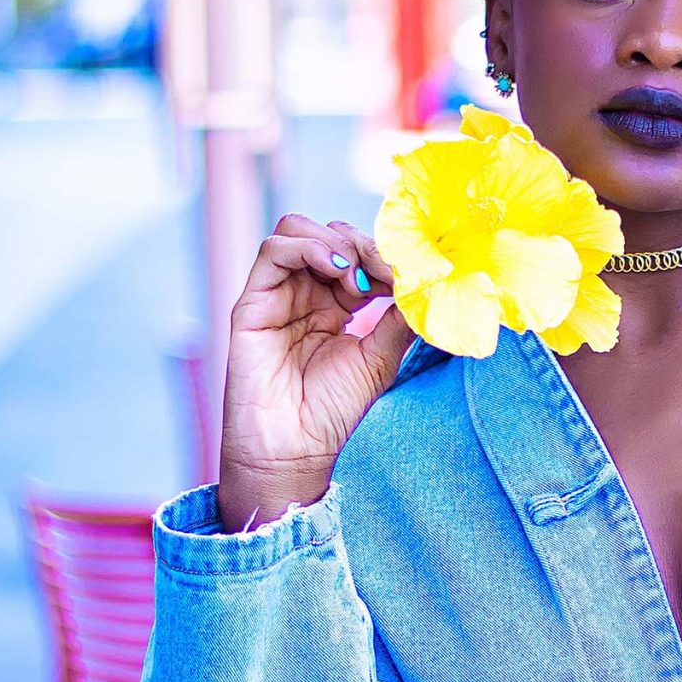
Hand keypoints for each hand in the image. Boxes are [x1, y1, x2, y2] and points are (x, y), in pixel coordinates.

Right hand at [218, 216, 412, 527]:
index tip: (410, 273)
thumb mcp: (381, 358)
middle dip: (363, 244)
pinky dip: (307, 246)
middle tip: (386, 272)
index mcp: (337, 304)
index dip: (384, 255)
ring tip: (357, 275)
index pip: (358, 255)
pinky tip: (336, 268)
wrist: (294, 450)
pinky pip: (273, 251)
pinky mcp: (253, 303)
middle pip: (330, 234)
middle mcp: (305, 294)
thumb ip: (399, 318)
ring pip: (297, 230)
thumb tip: (428, 283)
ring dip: (335, 241)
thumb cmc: (333, 412)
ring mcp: (278, 295)